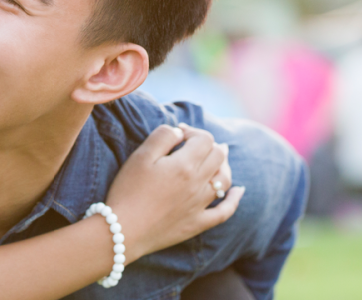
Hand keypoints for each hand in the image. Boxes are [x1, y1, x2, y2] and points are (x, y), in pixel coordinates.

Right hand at [104, 124, 241, 262]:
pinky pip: (225, 212)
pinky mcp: (197, 223)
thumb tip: (180, 132)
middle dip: (210, 145)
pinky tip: (239, 191)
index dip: (193, 131)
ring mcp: (200, 205)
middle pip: (219, 156)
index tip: (179, 134)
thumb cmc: (128, 190)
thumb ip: (162, 136)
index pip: (204, 139)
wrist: (123, 230)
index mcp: (185, 165)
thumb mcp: (140, 156)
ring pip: (225, 180)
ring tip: (217, 159)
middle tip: (196, 144)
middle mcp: (198, 184)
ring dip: (223, 165)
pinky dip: (234, 200)